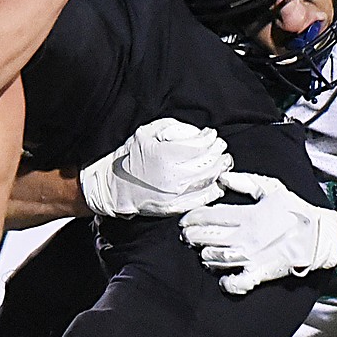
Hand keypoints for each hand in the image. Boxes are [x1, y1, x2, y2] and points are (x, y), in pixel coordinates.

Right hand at [80, 118, 233, 217]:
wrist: (114, 185)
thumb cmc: (130, 156)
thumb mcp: (147, 133)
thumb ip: (173, 128)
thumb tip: (197, 133)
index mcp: (164, 155)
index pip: (199, 146)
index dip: (210, 140)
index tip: (213, 135)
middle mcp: (172, 177)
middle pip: (208, 164)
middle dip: (218, 154)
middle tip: (221, 148)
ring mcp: (174, 195)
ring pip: (208, 181)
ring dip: (219, 171)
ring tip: (222, 162)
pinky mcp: (174, 207)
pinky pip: (200, 199)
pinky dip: (212, 191)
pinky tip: (217, 184)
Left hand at [180, 172, 336, 294]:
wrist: (318, 236)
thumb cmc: (294, 209)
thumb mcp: (270, 188)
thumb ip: (244, 182)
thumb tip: (221, 177)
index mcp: (247, 216)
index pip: (209, 217)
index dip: (192, 218)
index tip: (184, 220)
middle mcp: (245, 237)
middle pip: (208, 237)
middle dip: (191, 236)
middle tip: (185, 235)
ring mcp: (252, 257)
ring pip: (217, 258)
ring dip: (204, 254)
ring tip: (199, 250)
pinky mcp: (260, 273)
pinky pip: (238, 282)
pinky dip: (227, 283)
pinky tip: (221, 278)